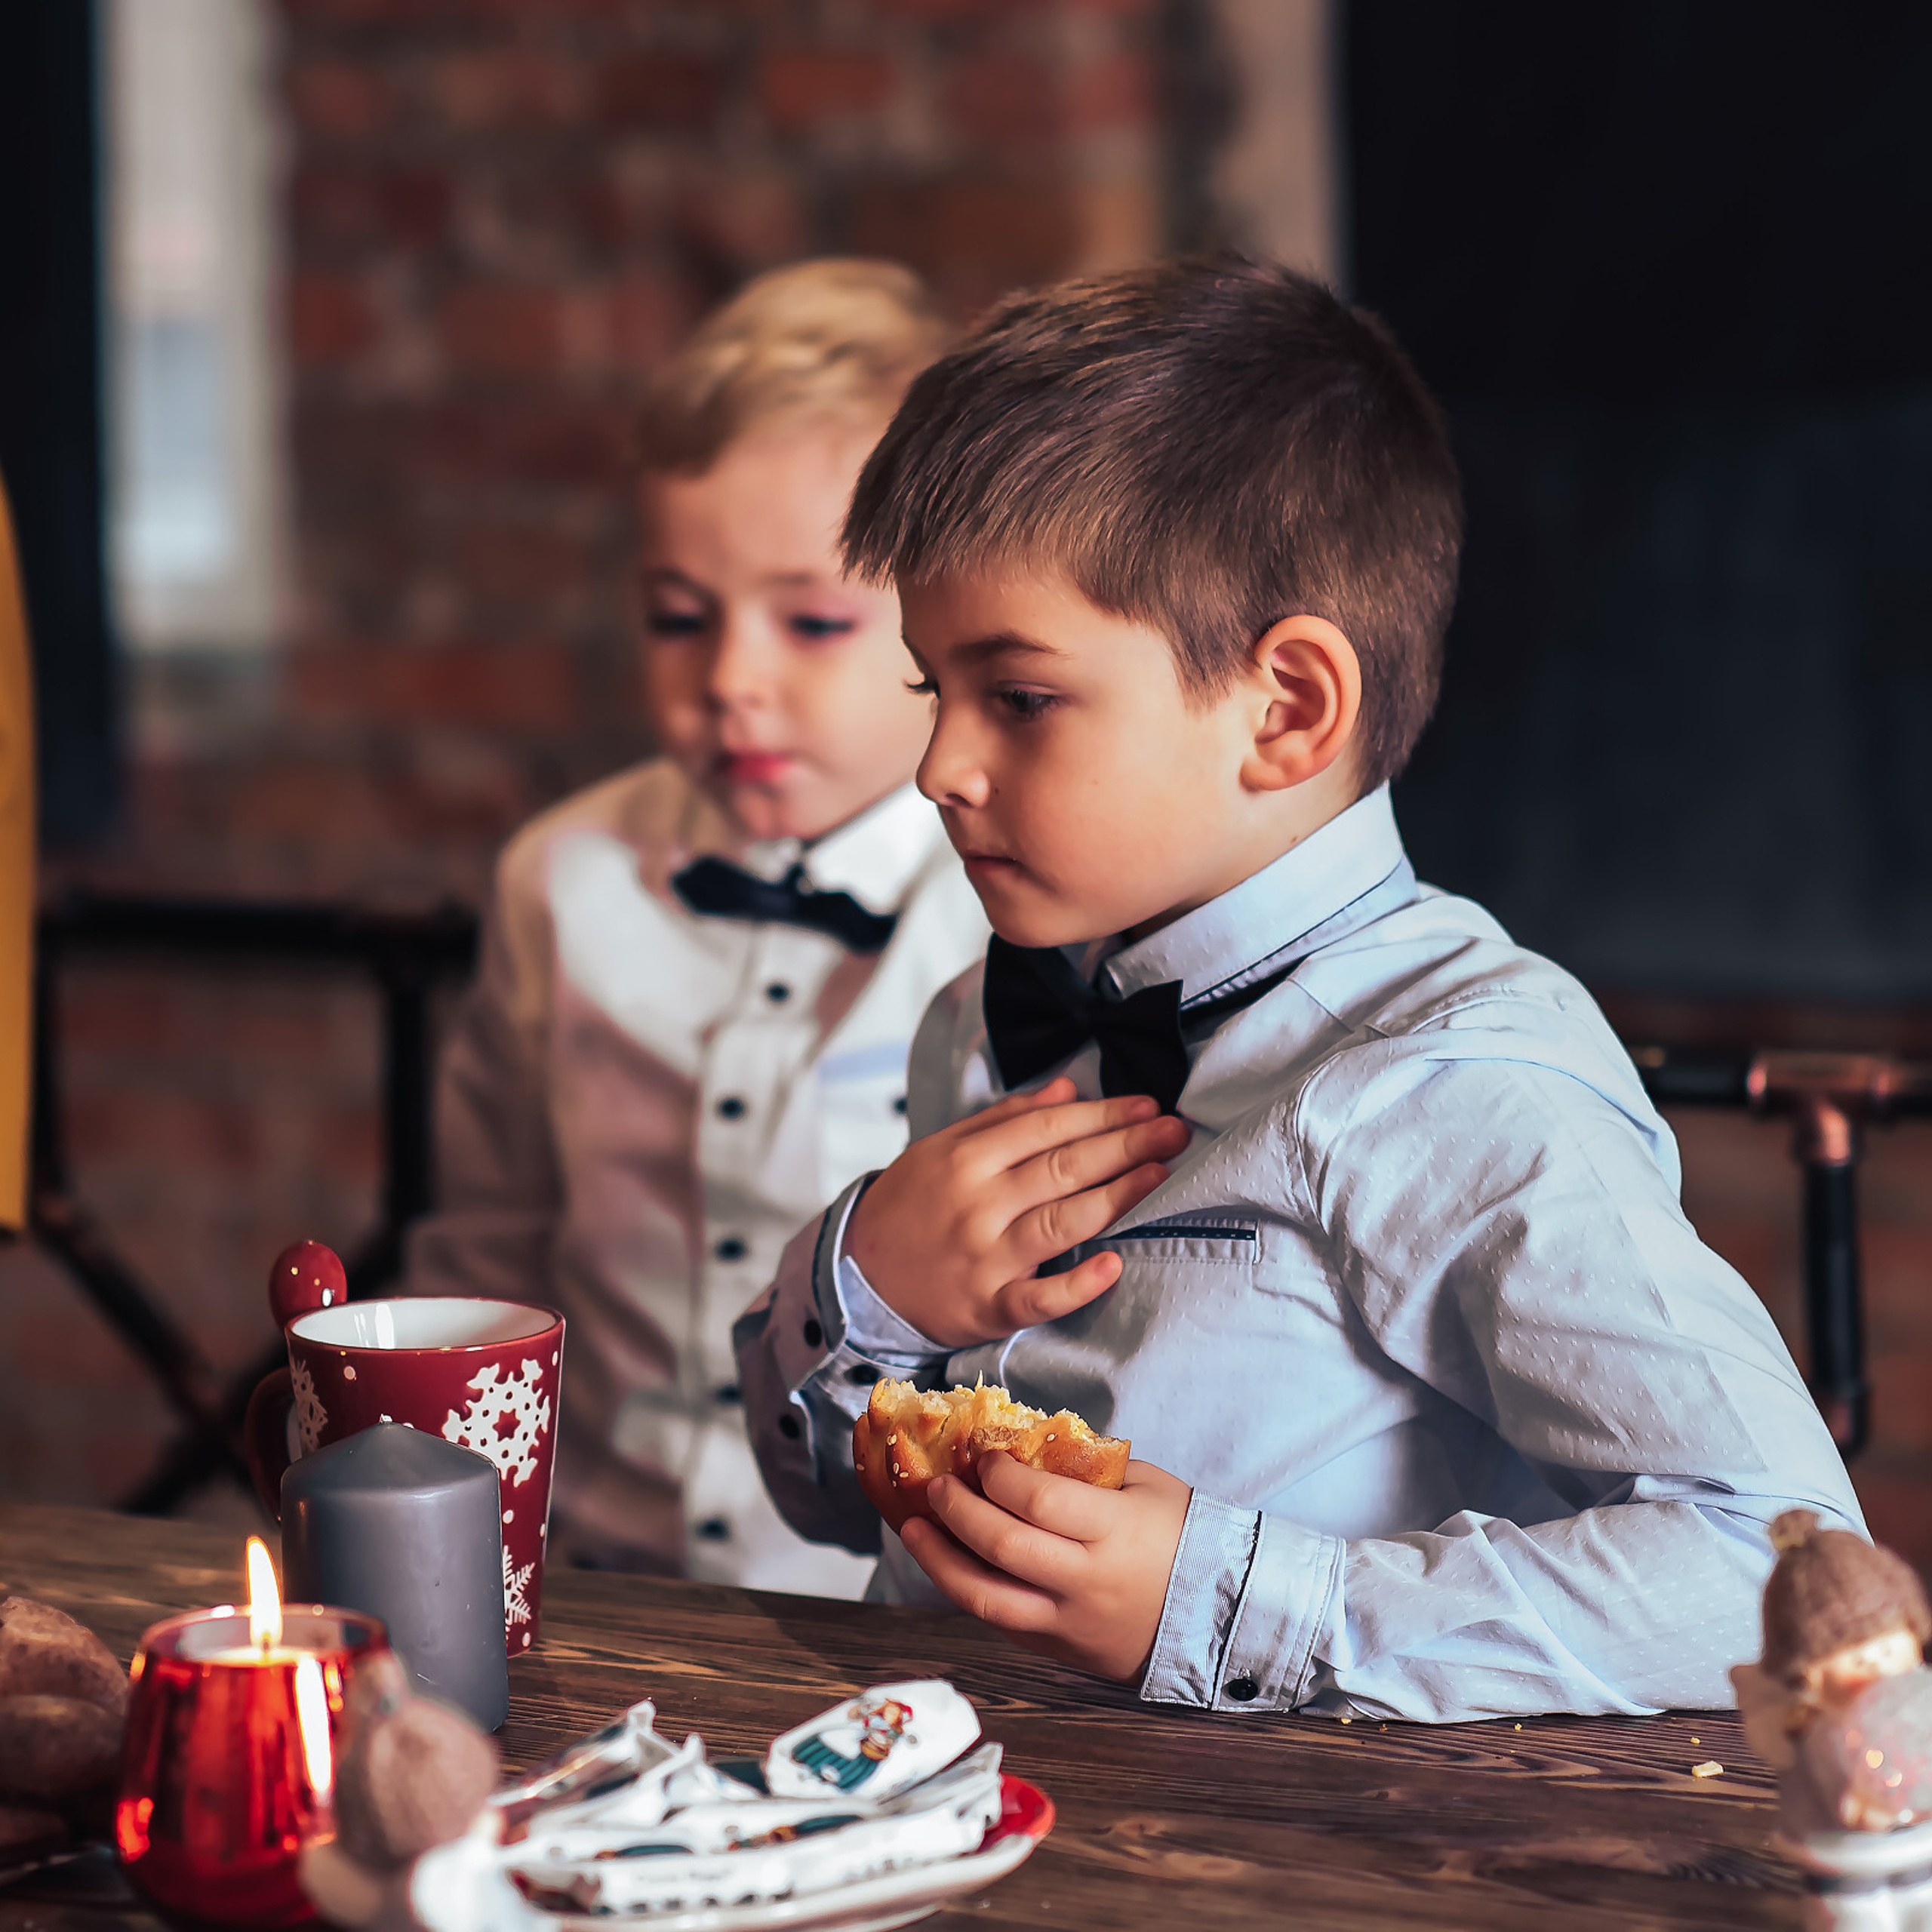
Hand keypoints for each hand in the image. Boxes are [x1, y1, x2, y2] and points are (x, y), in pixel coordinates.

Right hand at [847, 1076, 1189, 1347]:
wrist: (859, 1276)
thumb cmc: (912, 1205)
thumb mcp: (944, 1147)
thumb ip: (1005, 1118)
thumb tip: (1067, 1090)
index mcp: (967, 1158)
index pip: (1048, 1128)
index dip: (1103, 1114)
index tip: (1147, 1105)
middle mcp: (977, 1204)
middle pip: (1064, 1168)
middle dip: (1126, 1146)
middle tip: (1174, 1130)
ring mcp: (985, 1258)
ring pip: (1063, 1222)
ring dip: (1119, 1196)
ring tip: (1161, 1173)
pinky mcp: (988, 1307)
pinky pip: (1040, 1297)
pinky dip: (1078, 1283)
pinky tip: (1114, 1264)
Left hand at [899, 1454, 1192, 1681]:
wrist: (1218, 1615)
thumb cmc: (1181, 1535)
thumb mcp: (1144, 1486)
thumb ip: (1083, 1471)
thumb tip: (1018, 1452)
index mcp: (1114, 1532)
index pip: (1039, 1502)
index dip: (1000, 1476)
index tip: (984, 1457)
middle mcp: (1087, 1582)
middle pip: (1004, 1546)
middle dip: (958, 1511)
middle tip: (936, 1486)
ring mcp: (1070, 1623)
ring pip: (988, 1598)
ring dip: (940, 1561)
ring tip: (912, 1530)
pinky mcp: (1060, 1650)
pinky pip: (1003, 1622)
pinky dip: (969, 1590)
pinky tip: (950, 1563)